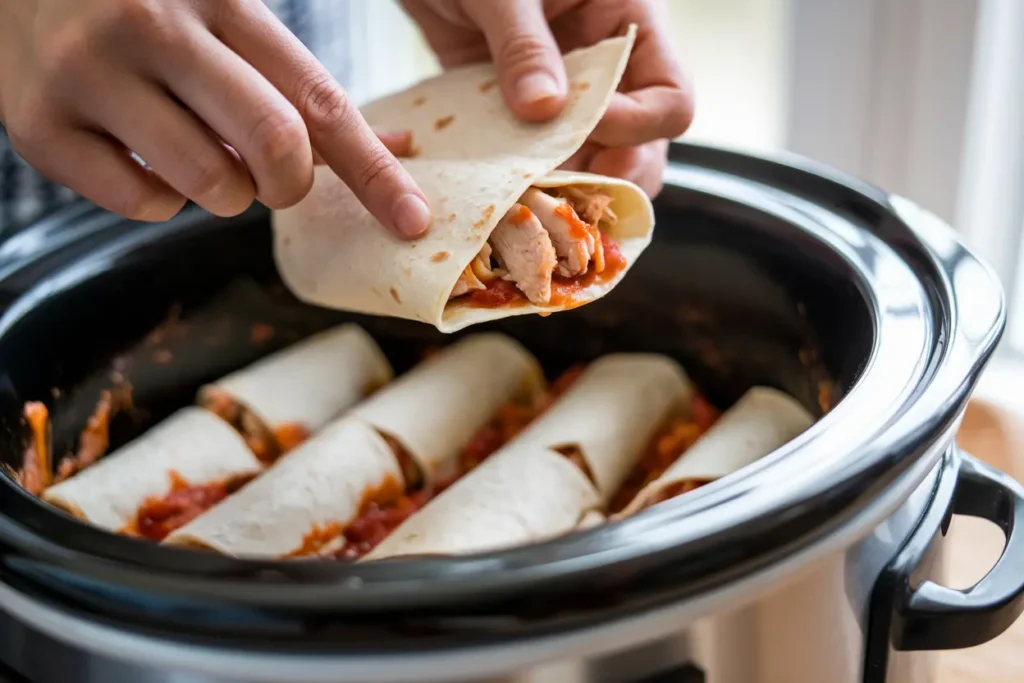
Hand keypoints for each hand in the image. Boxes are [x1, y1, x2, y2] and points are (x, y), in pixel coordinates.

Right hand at [0, 0, 431, 236]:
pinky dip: (161, 201)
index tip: (414, 221)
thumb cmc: (147, 9)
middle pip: (276, 146)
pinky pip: (143, 207)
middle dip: (291, 185)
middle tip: (274, 180)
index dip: (376, 172)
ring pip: (210, 186)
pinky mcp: (39, 125)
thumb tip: (397, 145)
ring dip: (224, 193)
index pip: (320, 101)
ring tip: (196, 151)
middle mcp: (154, 27)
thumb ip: (303, 83)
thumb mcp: (228, 17)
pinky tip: (140, 154)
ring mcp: (90, 73)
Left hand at [402, 0, 692, 196]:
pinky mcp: (523, 115)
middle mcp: (606, 67)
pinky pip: (540, 161)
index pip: (669, 97)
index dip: (634, 125)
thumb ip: (523, 45)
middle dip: (611, 180)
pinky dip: (526, 185)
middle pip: (643, 147)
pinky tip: (504, 201)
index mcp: (627, 21)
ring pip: (593, 163)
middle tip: (569, 202)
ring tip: (532, 210)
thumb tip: (544, 110)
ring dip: (567, 192)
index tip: (579, 128)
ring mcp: (567, 95)